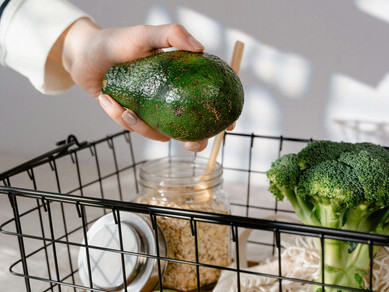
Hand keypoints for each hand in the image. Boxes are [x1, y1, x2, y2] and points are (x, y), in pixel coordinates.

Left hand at [56, 18, 227, 150]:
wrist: (85, 54)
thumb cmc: (117, 42)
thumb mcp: (145, 35)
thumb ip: (172, 35)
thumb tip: (201, 48)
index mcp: (179, 83)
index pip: (205, 101)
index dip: (220, 114)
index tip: (228, 124)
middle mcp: (167, 100)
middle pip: (188, 127)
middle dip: (192, 141)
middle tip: (188, 143)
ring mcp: (150, 111)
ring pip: (158, 132)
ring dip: (142, 127)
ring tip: (125, 109)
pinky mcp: (131, 118)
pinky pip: (132, 127)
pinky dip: (119, 117)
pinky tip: (106, 100)